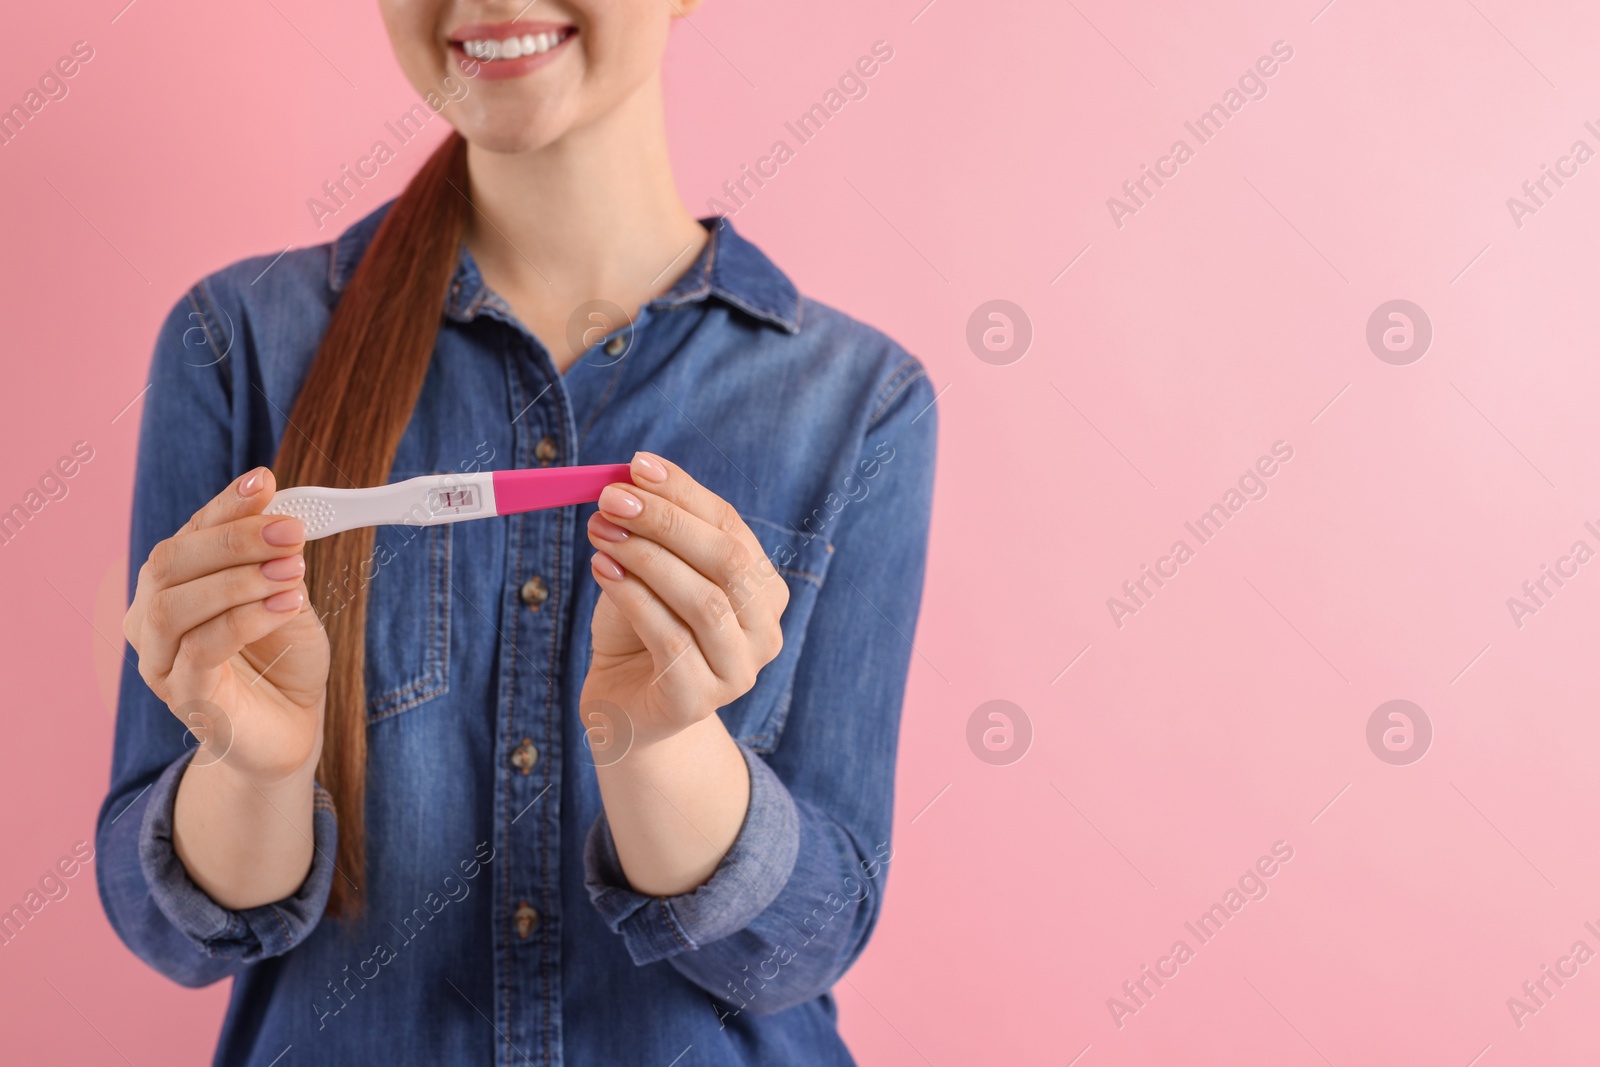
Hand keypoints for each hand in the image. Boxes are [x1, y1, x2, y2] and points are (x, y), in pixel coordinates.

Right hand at [123, 467, 329, 785]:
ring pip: (174, 607)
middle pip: (169, 563)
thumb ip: (278, 560)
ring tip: (293, 570)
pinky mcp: (184, 698)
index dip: (224, 505)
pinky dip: (245, 619)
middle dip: (233, 539)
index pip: (190, 533)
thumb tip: (283, 517)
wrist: (291, 726)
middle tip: (291, 530)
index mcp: (175, 584)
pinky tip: (287, 603)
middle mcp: (153, 618)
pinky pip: (201, 650)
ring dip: (237, 580)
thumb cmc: (283, 657)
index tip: (263, 480)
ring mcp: (161, 661)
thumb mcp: (288, 595)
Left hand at [581, 451, 787, 750]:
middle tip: (612, 497)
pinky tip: (602, 571)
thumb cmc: (642, 630)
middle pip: (727, 560)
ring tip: (600, 532)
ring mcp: (738, 671)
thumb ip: (656, 531)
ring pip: (703, 600)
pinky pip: (670, 639)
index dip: (685, 492)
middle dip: (668, 522)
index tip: (637, 465)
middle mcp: (765, 631)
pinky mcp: (699, 702)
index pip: (731, 527)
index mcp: (764, 590)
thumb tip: (633, 475)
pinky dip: (633, 598)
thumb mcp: (652, 572)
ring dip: (646, 557)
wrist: (626, 707)